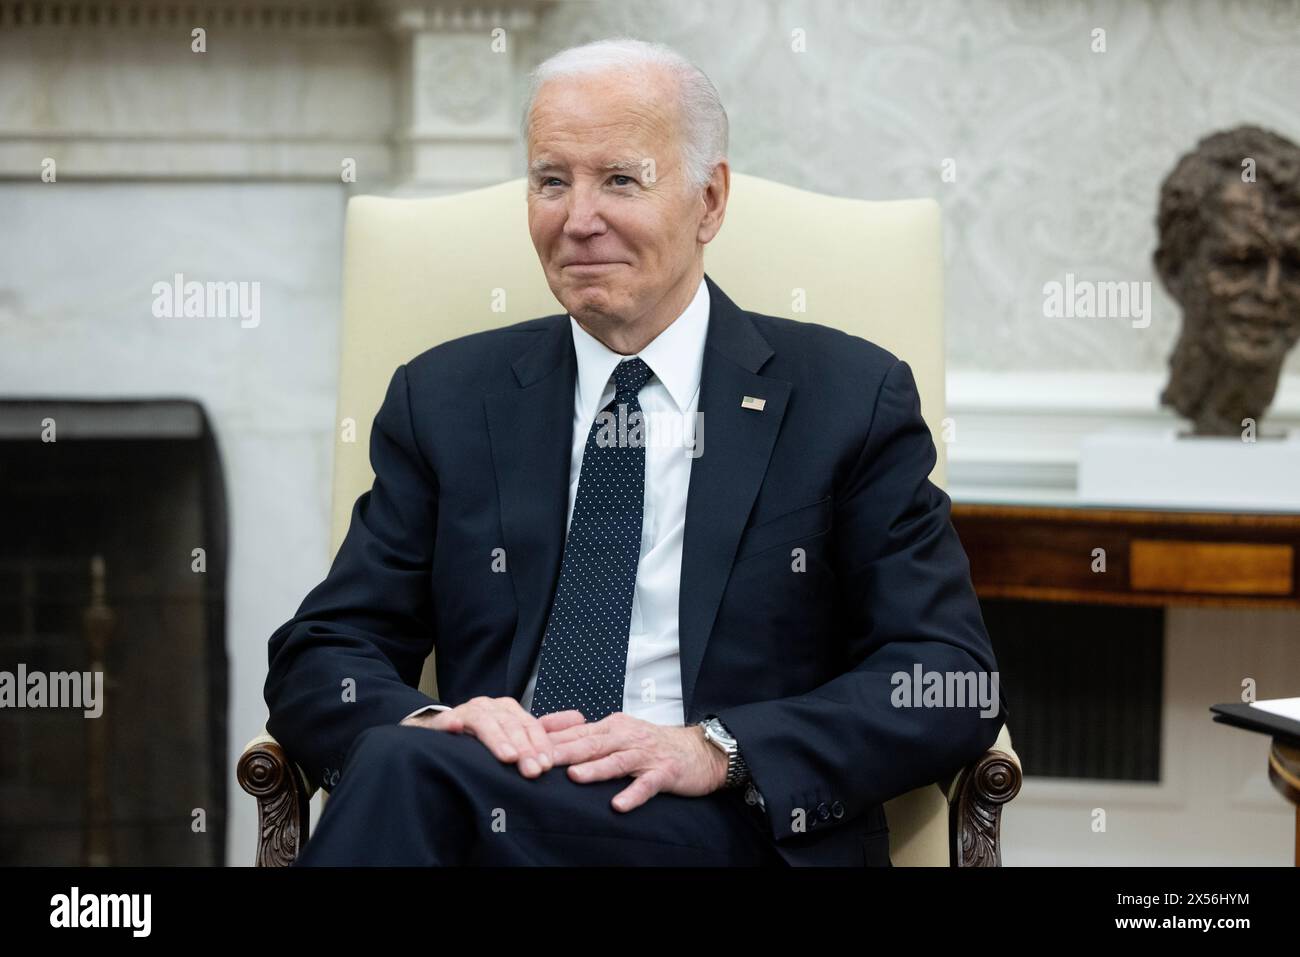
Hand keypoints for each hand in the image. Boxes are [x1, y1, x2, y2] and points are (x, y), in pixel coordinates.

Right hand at [400, 696, 586, 778]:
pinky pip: (447, 720)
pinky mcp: (443, 720)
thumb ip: (544, 730)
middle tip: (533, 770)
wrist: (440, 731)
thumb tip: (580, 719)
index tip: (547, 766)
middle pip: (511, 726)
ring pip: (485, 722)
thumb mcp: (515, 733)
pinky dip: (450, 724)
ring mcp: (467, 712)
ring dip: (496, 739)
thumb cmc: (482, 737)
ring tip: (507, 756)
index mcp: (509, 710)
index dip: (540, 745)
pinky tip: (454, 730)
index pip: (530, 726)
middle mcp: (490, 707)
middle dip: (524, 749)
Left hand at [545, 712, 728, 811]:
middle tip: (538, 762)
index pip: (576, 732)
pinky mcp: (665, 772)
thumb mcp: (619, 732)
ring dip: (595, 769)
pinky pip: (647, 784)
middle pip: (591, 743)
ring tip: (575, 777)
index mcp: (612, 726)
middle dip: (564, 753)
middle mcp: (627, 736)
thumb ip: (588, 734)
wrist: (699, 750)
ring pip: (617, 761)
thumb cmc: (653, 744)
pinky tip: (619, 805)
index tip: (524, 748)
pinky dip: (633, 794)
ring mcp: (646, 754)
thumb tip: (547, 735)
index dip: (550, 741)